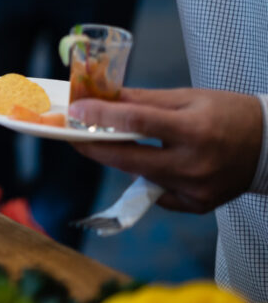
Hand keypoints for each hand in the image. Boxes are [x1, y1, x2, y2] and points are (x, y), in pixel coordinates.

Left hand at [69, 88, 263, 212]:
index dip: (101, 117)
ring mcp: (195, 190)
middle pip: (127, 159)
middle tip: (72, 134)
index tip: (76, 110)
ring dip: (119, 159)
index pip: (137, 124)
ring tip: (109, 141)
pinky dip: (146, 175)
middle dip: (94, 146)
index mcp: (195, 130)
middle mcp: (194, 165)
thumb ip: (143, 100)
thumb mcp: (189, 97)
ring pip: (137, 175)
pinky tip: (150, 161)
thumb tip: (102, 97)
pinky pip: (156, 192)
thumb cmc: (229, 114)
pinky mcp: (196, 205)